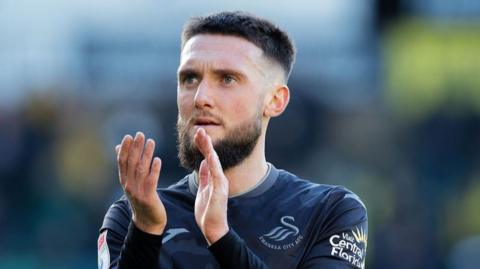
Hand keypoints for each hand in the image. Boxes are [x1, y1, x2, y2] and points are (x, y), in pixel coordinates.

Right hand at [116, 132, 166, 234]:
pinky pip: (151, 181)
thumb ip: (125, 165)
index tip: (129, 136)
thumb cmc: (141, 198)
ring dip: (146, 154)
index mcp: (124, 180)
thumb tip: (117, 146)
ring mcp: (138, 192)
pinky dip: (154, 170)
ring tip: (151, 142)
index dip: (125, 149)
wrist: (147, 222)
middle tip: (140, 135)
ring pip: (141, 170)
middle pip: (131, 163)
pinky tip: (157, 159)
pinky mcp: (148, 198)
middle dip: (135, 148)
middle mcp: (129, 185)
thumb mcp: (130, 182)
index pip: (122, 162)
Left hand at [194, 128, 229, 244]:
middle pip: (212, 156)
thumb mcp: (203, 189)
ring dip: (208, 149)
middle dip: (205, 143)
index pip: (208, 157)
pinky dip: (213, 164)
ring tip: (203, 137)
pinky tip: (209, 155)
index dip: (203, 146)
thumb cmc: (207, 210)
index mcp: (214, 177)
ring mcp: (221, 184)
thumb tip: (203, 162)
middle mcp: (219, 178)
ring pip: (214, 162)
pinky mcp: (220, 191)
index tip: (197, 134)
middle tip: (199, 129)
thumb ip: (204, 176)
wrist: (212, 228)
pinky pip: (216, 175)